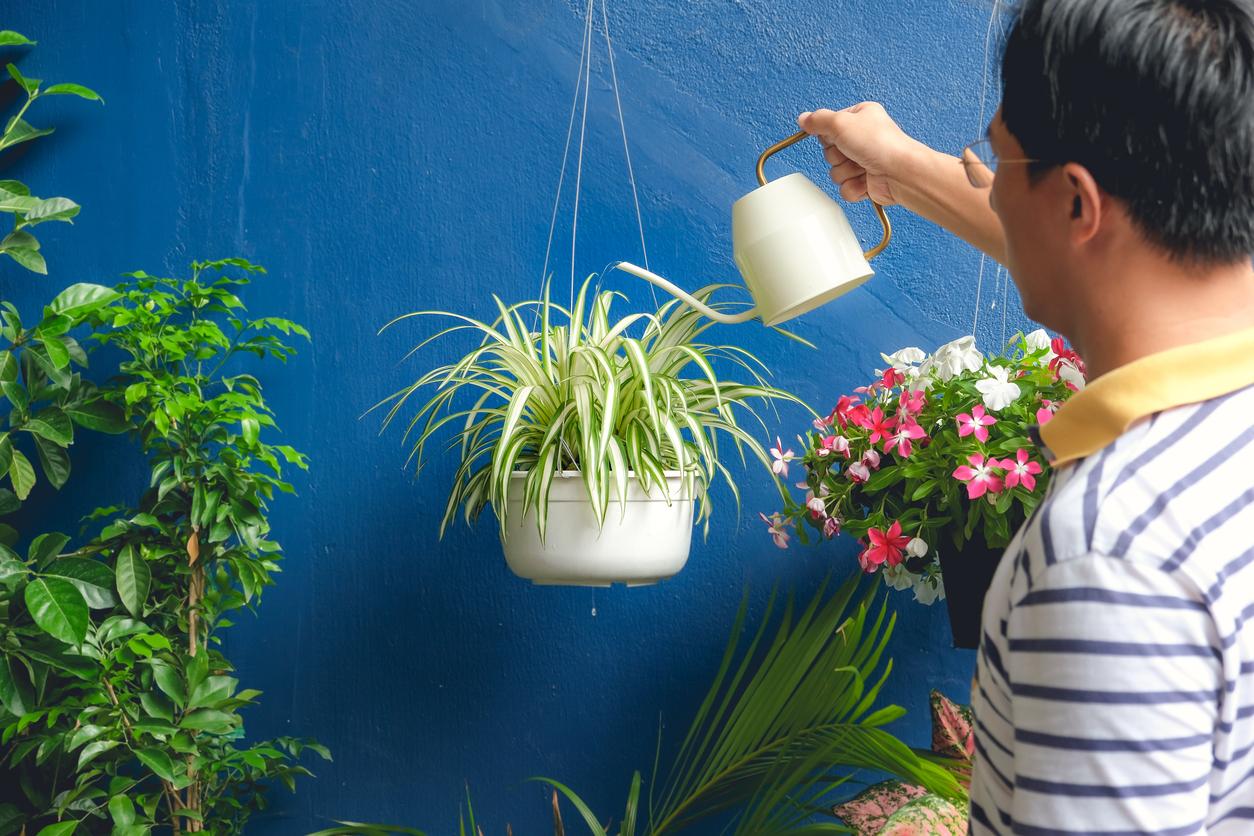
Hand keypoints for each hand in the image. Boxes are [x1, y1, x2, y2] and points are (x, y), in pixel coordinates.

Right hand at [797, 102, 921, 205]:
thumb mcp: (841, 122)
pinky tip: (866, 180)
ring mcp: (863, 161)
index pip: (828, 127)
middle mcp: (861, 139)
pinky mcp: (865, 182)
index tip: (838, 136)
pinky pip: (844, 189)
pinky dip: (854, 187)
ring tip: (863, 166)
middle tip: (854, 152)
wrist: (899, 173)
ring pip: (835, 172)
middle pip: (829, 152)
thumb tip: (803, 118)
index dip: (829, 135)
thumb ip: (818, 120)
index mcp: (859, 117)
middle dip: (838, 156)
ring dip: (846, 172)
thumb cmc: (880, 143)